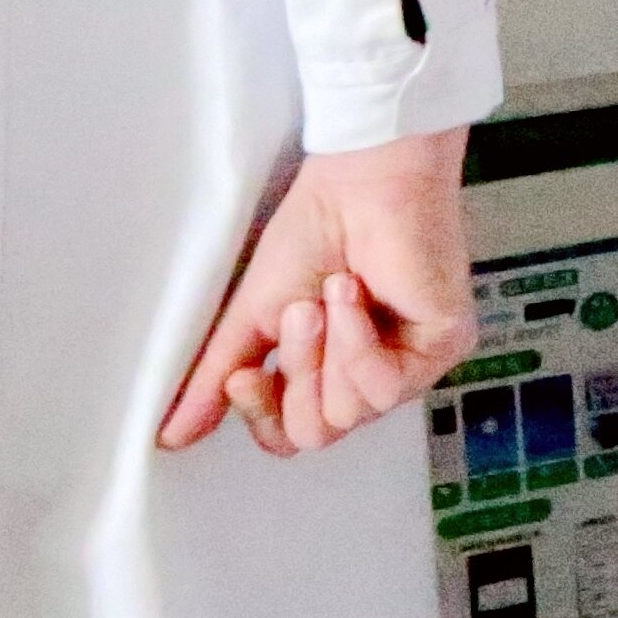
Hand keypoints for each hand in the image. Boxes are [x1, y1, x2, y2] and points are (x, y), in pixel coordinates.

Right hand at [161, 129, 477, 456]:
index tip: (244, 374)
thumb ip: (216, 378)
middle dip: (297, 373)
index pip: (289, 434)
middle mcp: (370, 376)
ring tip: (328, 292)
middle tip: (298, 312)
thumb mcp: (252, 315)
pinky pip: (384, 386)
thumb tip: (173, 435)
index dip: (261, 412)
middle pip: (316, 431)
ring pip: (349, 414)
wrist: (361, 182)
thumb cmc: (316, 232)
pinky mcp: (444, 346)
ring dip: (325, 350)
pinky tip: (354, 294)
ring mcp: (410, 364)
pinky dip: (357, 341)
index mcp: (327, 372)